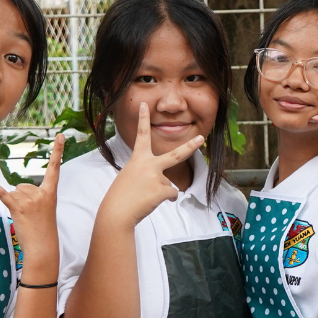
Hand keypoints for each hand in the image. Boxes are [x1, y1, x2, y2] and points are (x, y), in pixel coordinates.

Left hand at [0, 134, 64, 281]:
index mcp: (51, 192)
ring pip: (14, 192)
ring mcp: (29, 199)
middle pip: (23, 186)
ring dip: (15, 205)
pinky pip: (2, 193)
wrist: (43, 247)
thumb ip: (35, 196)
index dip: (58, 151)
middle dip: (22, 200)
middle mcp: (40, 193)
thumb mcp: (46, 210)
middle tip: (31, 216)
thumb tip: (17, 189)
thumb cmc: (44, 231)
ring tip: (25, 219)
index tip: (60, 136)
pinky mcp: (17, 206)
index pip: (55, 168)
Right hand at [97, 104, 203, 228]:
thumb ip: (146, 174)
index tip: (145, 105)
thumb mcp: (129, 176)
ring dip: (160, 192)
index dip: (143, 119)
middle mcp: (148, 164)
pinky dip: (166, 200)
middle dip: (190, 146)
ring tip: (144, 196)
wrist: (116, 212)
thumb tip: (167, 187)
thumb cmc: (120, 196)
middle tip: (202, 138)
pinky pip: (172, 195)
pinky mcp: (162, 190)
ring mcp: (156, 177)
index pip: (142, 135)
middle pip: (175, 154)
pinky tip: (151, 202)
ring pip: (169, 185)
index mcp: (138, 159)